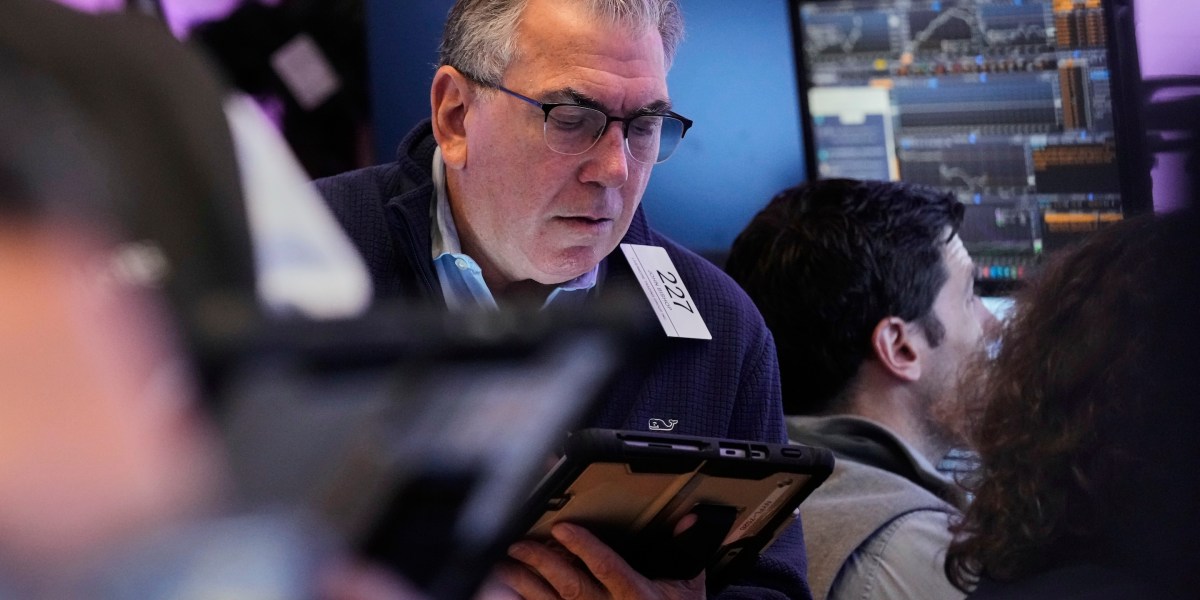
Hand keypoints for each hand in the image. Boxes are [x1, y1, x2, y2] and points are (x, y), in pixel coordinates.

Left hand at [495, 523, 705, 599]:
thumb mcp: (687, 588)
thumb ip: (687, 553)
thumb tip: (690, 521)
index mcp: (635, 595)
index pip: (606, 567)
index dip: (583, 547)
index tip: (563, 528)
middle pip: (570, 586)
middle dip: (542, 563)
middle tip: (520, 544)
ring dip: (525, 585)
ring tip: (506, 566)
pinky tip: (511, 595)